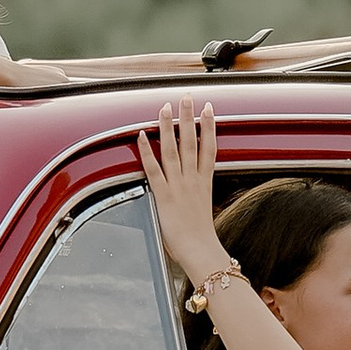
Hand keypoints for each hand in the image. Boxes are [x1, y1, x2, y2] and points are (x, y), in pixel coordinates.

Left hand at [137, 97, 224, 278]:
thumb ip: (197, 195)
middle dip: (189, 117)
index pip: (209, 147)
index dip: (210, 126)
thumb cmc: (201, 238)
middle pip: (191, 141)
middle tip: (187, 97)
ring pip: (173, 149)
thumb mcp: (203, 210)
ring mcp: (178, 185)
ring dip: (169, 126)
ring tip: (165, 107)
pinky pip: (153, 168)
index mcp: (204, 182)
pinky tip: (141, 135)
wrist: (201, 252)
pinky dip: (146, 151)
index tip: (209, 109)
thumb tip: (193, 191)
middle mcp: (192, 179)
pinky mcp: (163, 195)